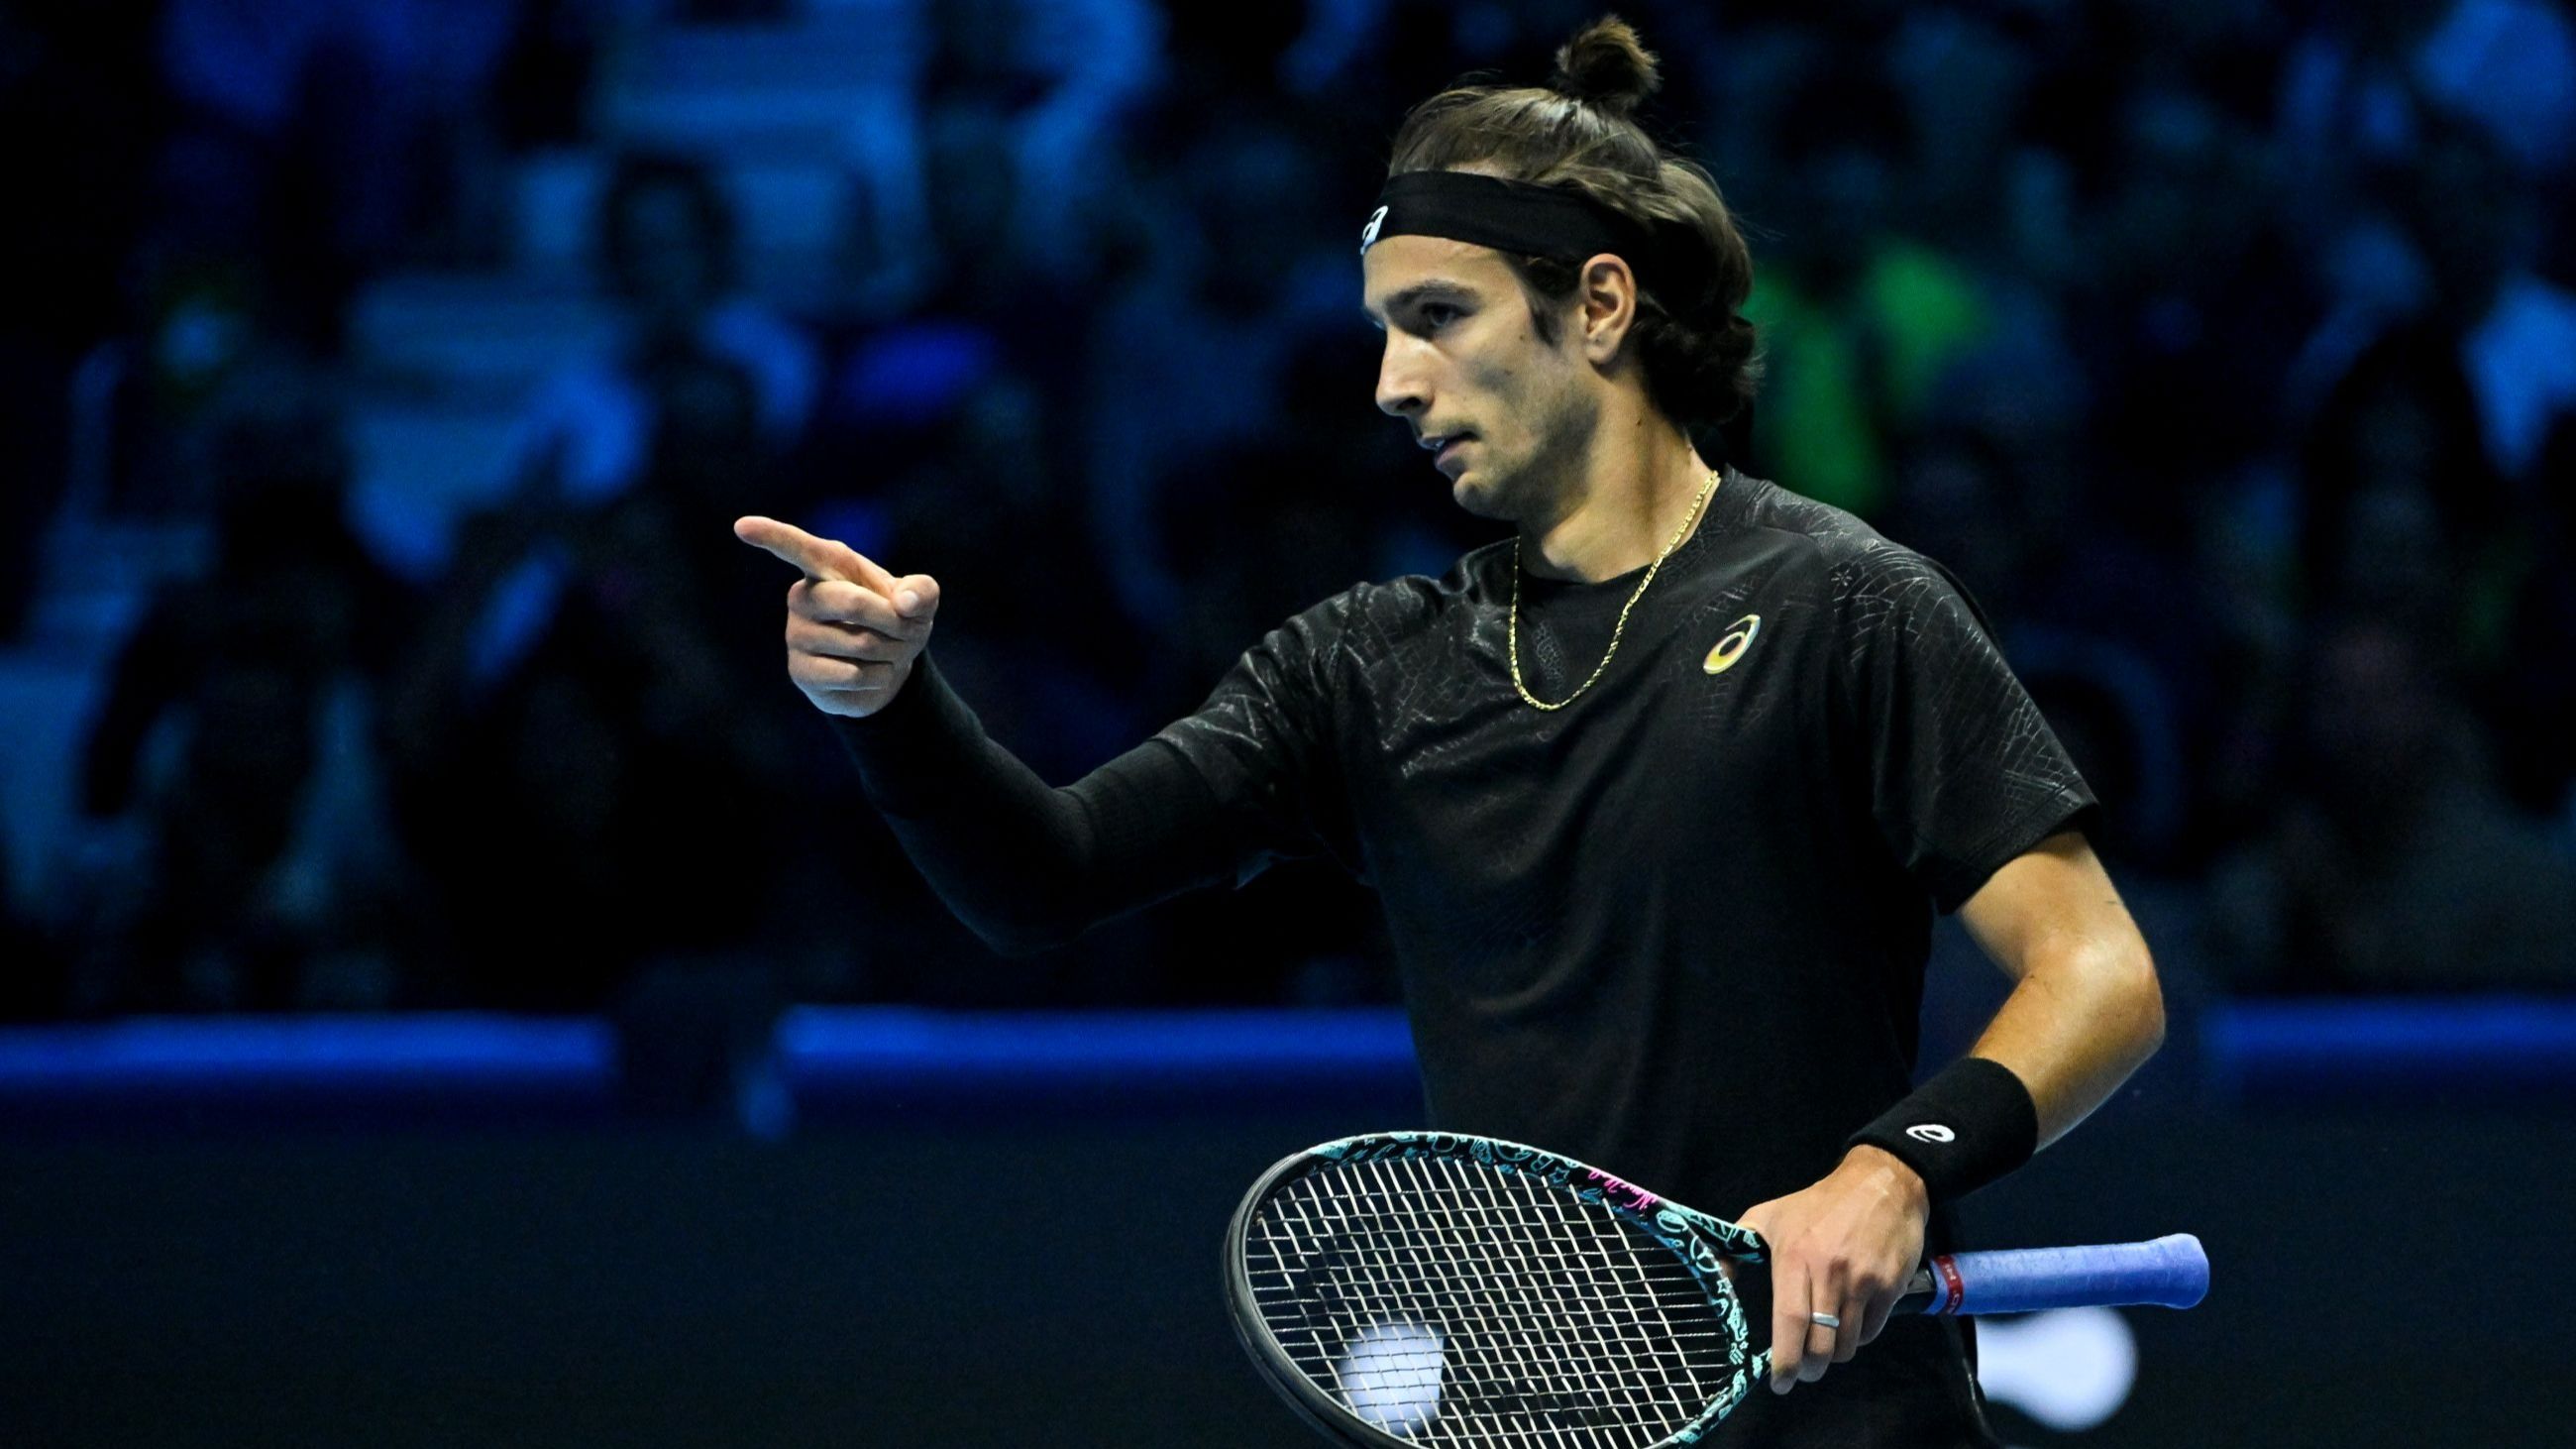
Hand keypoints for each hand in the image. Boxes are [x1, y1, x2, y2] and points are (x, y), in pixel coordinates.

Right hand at [733, 515, 940, 718]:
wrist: (886, 669)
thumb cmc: (896, 621)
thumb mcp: (919, 601)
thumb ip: (922, 591)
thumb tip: (904, 604)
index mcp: (826, 567)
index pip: (796, 547)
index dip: (770, 535)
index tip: (742, 526)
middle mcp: (803, 597)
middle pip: (853, 603)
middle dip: (895, 621)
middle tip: (911, 630)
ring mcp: (796, 635)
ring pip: (861, 643)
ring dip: (893, 651)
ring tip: (888, 651)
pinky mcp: (800, 672)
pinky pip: (853, 675)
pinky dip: (880, 676)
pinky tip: (870, 673)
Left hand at [1736, 1146, 1927, 1394]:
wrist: (1882, 1185)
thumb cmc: (1818, 1204)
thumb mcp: (1769, 1215)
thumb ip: (1736, 1246)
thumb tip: (1715, 1277)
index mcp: (1795, 1257)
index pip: (1790, 1321)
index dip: (1784, 1361)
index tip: (1779, 1383)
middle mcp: (1830, 1273)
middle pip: (1821, 1344)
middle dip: (1809, 1368)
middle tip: (1802, 1371)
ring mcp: (1864, 1282)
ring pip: (1848, 1344)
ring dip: (1834, 1354)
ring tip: (1825, 1345)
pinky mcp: (1891, 1287)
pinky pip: (1872, 1331)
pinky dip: (1858, 1337)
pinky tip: (1848, 1324)